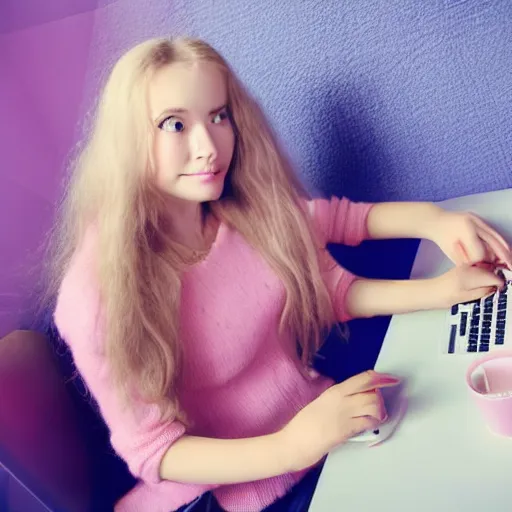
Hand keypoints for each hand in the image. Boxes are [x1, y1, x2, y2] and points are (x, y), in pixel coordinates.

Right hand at [280, 370, 399, 471]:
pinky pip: (369, 422)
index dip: (381, 378)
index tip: (392, 379)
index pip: (363, 379)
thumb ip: (338, 397)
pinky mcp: (346, 430)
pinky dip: (375, 423)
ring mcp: (344, 414)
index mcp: (335, 390)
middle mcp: (341, 399)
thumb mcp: (322, 402)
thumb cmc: (306, 423)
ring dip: (380, 411)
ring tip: (376, 416)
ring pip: (374, 405)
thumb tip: (356, 396)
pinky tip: (371, 424)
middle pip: (372, 391)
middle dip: (380, 397)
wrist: (295, 441)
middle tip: (378, 404)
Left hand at [424, 209, 511, 268]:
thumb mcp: (451, 251)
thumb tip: (481, 269)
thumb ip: (465, 260)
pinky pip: (493, 232)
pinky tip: (505, 250)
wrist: (436, 221)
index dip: (482, 263)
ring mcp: (478, 220)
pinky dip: (500, 242)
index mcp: (465, 231)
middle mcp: (474, 223)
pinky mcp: (480, 219)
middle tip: (510, 268)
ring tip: (510, 261)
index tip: (486, 270)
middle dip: (504, 257)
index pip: (479, 252)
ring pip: (496, 236)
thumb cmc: (442, 238)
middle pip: (493, 242)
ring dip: (504, 249)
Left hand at [433, 263, 504, 307]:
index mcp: (471, 275)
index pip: (494, 277)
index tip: (498, 292)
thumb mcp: (466, 298)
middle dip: (495, 281)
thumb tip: (496, 287)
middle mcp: (470, 267)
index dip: (499, 286)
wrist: (430, 292)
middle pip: (492, 271)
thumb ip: (482, 291)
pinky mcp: (464, 267)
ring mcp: (467, 266)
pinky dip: (482, 276)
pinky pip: (479, 269)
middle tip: (491, 291)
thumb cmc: (444, 297)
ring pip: (486, 270)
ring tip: (484, 288)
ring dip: (489, 278)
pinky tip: (478, 284)